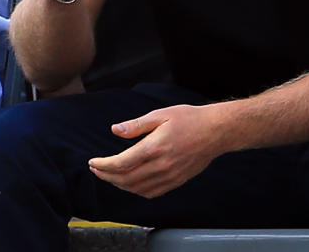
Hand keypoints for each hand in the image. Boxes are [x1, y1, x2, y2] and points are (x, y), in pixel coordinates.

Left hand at [88, 104, 218, 197]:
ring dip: (119, 184)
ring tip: (108, 175)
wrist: (215, 132)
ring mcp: (170, 176)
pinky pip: (151, 192)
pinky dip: (136, 190)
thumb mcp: (160, 115)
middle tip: (95, 169)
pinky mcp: (176, 181)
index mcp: (155, 147)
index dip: (104, 165)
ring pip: (137, 189)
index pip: (122, 163)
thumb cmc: (188, 119)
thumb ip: (136, 125)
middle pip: (126, 179)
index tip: (93, 162)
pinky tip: (129, 183)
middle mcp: (162, 165)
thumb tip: (114, 130)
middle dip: (106, 176)